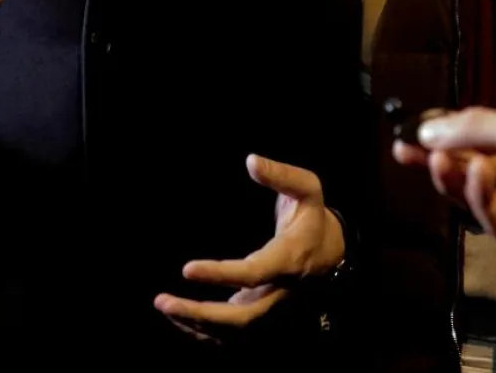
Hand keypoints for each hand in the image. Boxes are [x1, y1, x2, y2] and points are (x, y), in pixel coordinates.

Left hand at [155, 155, 344, 341]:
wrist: (333, 252)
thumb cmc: (312, 216)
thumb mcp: (308, 189)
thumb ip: (281, 175)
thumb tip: (250, 160)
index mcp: (288, 259)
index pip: (253, 273)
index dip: (220, 274)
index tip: (186, 269)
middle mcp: (280, 290)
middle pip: (242, 317)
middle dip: (200, 314)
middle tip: (162, 301)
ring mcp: (272, 307)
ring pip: (236, 332)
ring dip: (197, 324)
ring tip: (164, 306)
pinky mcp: (264, 314)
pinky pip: (234, 335)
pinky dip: (205, 332)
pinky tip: (179, 318)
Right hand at [393, 108, 495, 282]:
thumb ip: (476, 129)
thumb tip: (426, 130)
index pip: (485, 139)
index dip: (448, 136)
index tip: (412, 133)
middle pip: (478, 170)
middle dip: (442, 161)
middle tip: (405, 152)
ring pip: (484, 199)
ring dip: (460, 181)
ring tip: (443, 164)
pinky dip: (484, 204)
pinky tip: (479, 182)